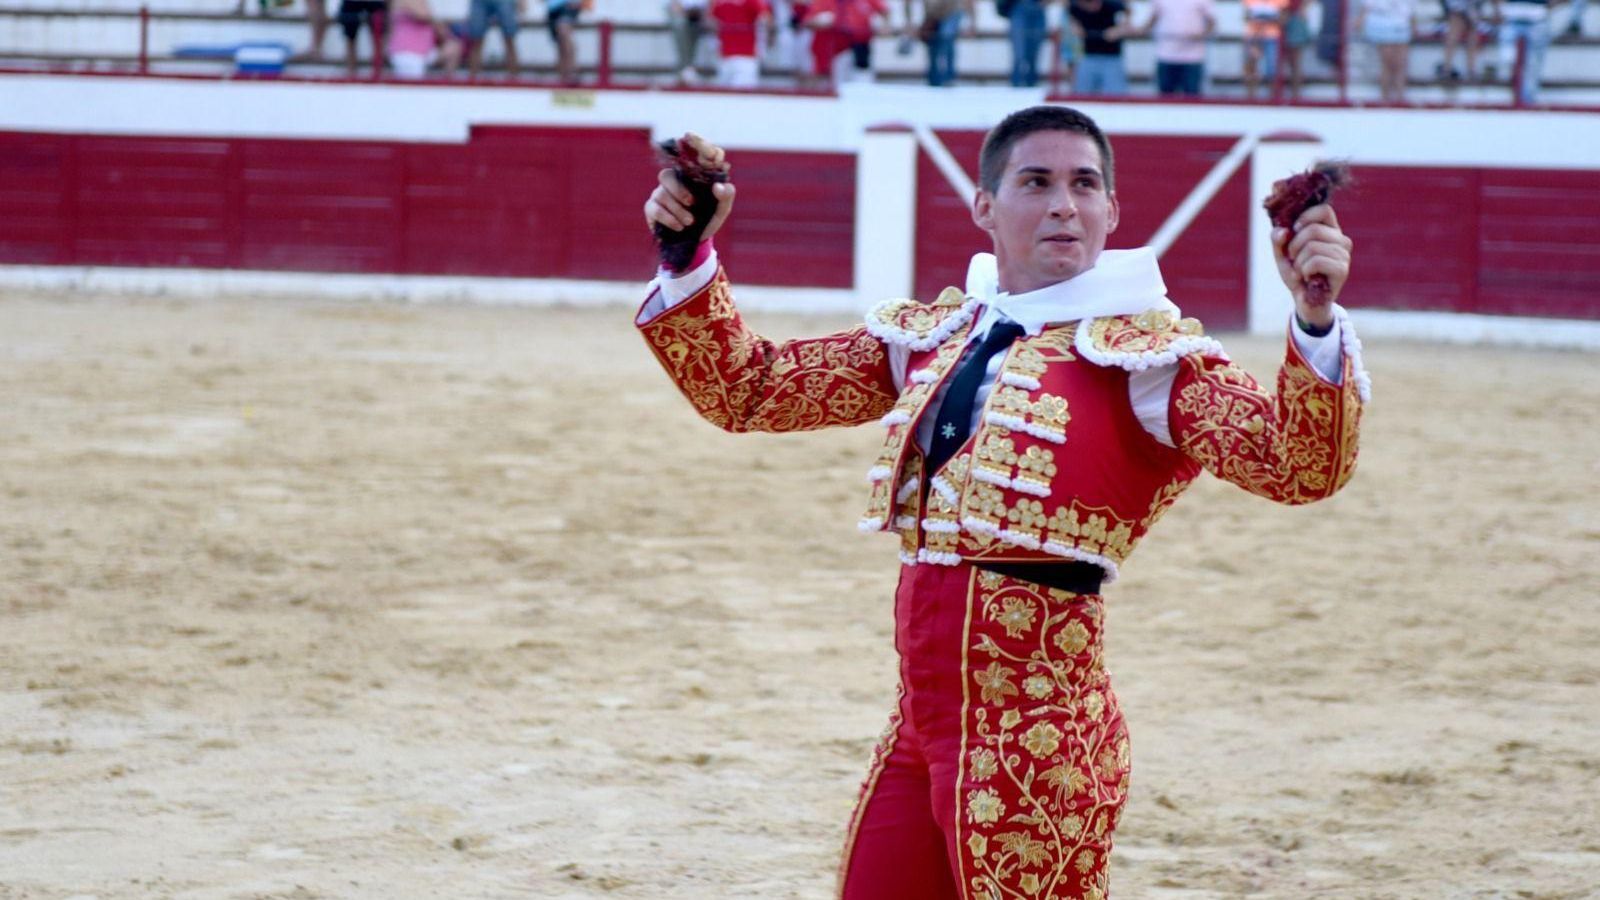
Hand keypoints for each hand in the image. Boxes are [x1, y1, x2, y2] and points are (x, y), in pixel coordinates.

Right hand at [642, 132, 735, 240]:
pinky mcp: (652, 207)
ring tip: (690, 222)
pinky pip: (655, 208)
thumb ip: (726, 197)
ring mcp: (662, 193)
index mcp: (696, 175)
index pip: (698, 154)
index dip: (696, 143)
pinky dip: (669, 218)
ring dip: (677, 208)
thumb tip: (718, 186)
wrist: (695, 242)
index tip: (689, 136)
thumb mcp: (722, 210)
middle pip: (669, 174)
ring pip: (662, 192)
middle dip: (679, 189)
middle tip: (692, 203)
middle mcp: (677, 180)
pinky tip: (680, 226)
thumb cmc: (708, 219)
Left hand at [1272, 203, 1351, 328]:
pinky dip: (1304, 270)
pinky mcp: (1342, 270)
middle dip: (1294, 246)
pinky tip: (1307, 277)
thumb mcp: (1282, 254)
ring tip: (1300, 271)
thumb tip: (1284, 231)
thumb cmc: (1296, 274)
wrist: (1305, 301)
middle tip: (1293, 259)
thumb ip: (1278, 239)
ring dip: (1298, 262)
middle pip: (1313, 229)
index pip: (1324, 210)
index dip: (1305, 218)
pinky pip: (1316, 261)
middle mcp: (1341, 240)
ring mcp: (1344, 255)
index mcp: (1330, 231)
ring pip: (1313, 246)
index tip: (1293, 232)